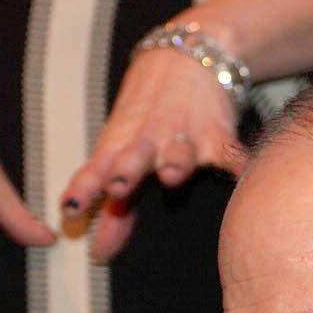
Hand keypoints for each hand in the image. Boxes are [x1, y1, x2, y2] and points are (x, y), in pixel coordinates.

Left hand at [60, 37, 248, 262]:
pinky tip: (243, 173)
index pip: (95, 168)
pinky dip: (238, 162)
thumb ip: (115, 208)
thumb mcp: (125, 153)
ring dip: (175, 163)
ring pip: (179, 152)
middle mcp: (147, 142)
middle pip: (133, 157)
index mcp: (119, 147)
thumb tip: (97, 254)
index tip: (69, 208)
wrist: (185, 57)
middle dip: (126, 171)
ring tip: (171, 175)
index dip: (83, 187)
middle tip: (116, 185)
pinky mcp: (217, 133)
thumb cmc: (146, 116)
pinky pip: (229, 151)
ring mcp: (183, 137)